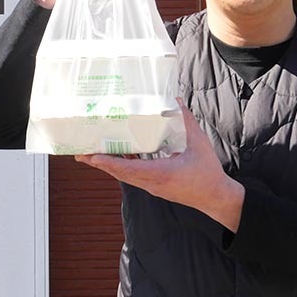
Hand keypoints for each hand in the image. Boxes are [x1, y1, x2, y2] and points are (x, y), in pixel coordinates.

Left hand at [75, 101, 245, 231]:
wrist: (216, 197)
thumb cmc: (208, 172)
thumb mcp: (198, 143)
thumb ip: (185, 120)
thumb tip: (174, 99)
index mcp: (161, 174)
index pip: (129, 169)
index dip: (110, 162)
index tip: (93, 156)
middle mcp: (152, 183)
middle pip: (120, 173)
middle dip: (100, 163)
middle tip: (80, 152)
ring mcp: (152, 186)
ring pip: (125, 175)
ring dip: (108, 164)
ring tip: (91, 153)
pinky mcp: (155, 186)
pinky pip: (133, 175)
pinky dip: (122, 165)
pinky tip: (117, 153)